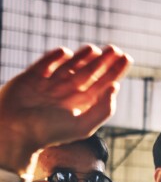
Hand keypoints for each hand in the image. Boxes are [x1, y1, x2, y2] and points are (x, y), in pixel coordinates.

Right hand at [0, 44, 131, 174]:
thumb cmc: (48, 133)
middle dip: (103, 61)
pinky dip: (54, 57)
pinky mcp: (30, 78)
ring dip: (82, 56)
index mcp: (80, 105)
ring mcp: (48, 84)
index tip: (126, 58)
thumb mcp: (82, 126)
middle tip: (115, 48)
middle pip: (89, 73)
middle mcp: (66, 93)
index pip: (102, 85)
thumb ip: (102, 110)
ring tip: (94, 49)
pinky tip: (66, 52)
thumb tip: (115, 87)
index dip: (115, 71)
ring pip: (69, 66)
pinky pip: (45, 64)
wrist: (13, 132)